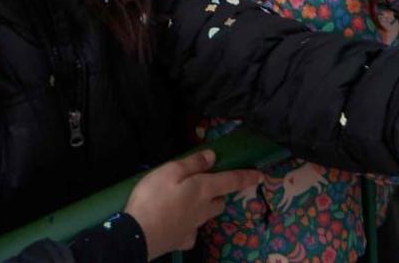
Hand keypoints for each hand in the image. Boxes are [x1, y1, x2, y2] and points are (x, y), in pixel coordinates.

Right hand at [122, 148, 265, 257]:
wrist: (138, 235)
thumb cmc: (154, 197)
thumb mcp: (170, 171)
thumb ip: (193, 163)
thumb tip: (213, 157)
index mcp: (203, 189)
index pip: (231, 181)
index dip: (247, 177)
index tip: (260, 176)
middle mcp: (203, 210)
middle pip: (219, 202)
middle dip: (218, 194)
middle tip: (204, 186)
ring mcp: (193, 228)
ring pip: (206, 216)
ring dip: (203, 209)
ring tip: (187, 203)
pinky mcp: (182, 241)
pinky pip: (191, 232)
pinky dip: (188, 226)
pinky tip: (176, 223)